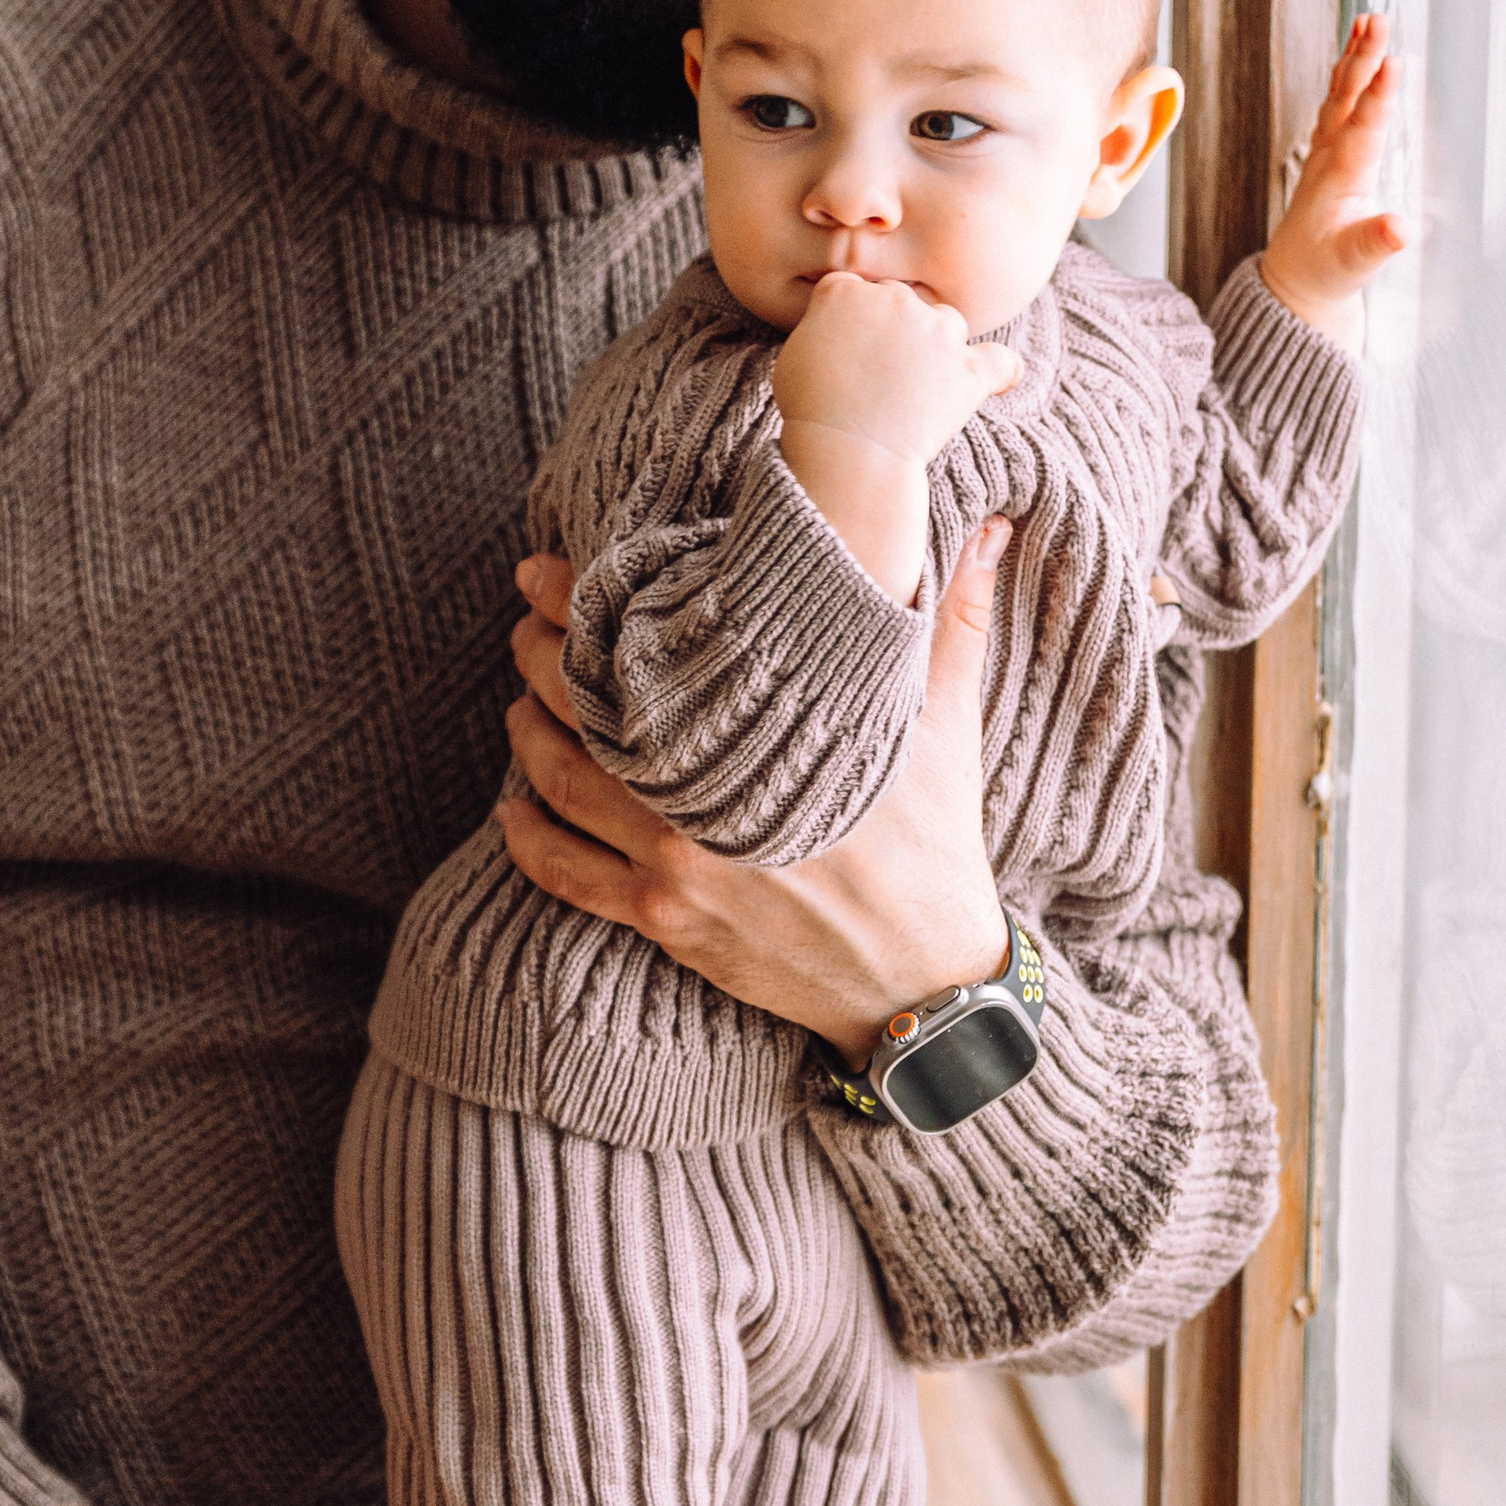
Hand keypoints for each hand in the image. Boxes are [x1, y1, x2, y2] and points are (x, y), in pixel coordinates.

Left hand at [500, 523, 1011, 1068]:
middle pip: (586, 709)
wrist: (925, 978)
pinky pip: (568, 876)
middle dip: (540, 659)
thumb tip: (993, 528)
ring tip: (519, 701)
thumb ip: (952, 617)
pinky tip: (512, 808)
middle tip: (523, 626)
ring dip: (526, 735)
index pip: (649, 648)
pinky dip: (527, 839)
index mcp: (770, 731)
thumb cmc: (936, 844)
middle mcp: (709, 795)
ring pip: (562, 785)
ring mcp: (680, 862)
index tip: (545, 572)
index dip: (581, 603)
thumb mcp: (948, 723)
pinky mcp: (667, 920)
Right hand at [771, 271, 1017, 462]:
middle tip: (883, 372)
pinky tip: (997, 383)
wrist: (846, 450)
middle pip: (904, 301)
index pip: (857, 290)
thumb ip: (823, 325)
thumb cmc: (810, 410)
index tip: (851, 346)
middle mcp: (895, 300)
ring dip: (940, 345)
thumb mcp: (795, 354)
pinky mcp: (969, 369)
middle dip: (896, 329)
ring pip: (948, 323)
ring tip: (924, 384)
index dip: (855, 318)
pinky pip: (1001, 361)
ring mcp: (938, 333)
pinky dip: (1001, 372)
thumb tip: (840, 326)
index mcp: (847, 292)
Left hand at [1260, 12, 1404, 349]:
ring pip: (1339, 96)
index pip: (1363, 130)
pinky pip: (1338, 104)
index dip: (1378, 97)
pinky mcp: (1329, 154)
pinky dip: (1348, 75)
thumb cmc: (1326, 272)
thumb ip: (1377, 245)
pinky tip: (1355, 53)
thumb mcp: (1355, 265)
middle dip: (1364, 59)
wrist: (1295, 282)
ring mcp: (1326, 153)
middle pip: (1348, 100)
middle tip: (1378, 19)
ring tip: (1366, 20)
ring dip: (1354, 58)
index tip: (1393, 62)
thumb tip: (1401, 228)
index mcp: (1340, 179)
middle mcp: (1329, 159)